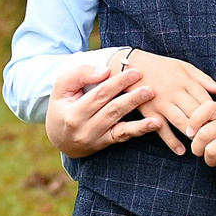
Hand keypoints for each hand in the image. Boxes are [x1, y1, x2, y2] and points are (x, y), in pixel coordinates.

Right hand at [45, 57, 177, 158]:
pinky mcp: (105, 144)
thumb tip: (105, 71)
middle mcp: (85, 129)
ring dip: (141, 118)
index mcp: (73, 113)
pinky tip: (156, 124)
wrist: (59, 137)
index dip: (118, 83)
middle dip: (132, 99)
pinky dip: (140, 130)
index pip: (99, 95)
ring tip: (156, 108)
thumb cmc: (63, 106)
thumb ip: (80, 75)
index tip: (135, 72)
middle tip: (150, 88)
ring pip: (121, 127)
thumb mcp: (62, 87)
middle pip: (112, 111)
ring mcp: (96, 139)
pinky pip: (124, 137)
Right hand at [125, 50, 215, 137]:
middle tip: (215, 138)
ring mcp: (162, 103)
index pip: (206, 100)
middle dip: (206, 126)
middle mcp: (175, 92)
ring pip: (182, 122)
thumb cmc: (161, 66)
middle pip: (196, 113)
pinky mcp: (149, 112)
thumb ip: (204, 80)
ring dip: (193, 135)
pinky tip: (181, 151)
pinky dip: (172, 142)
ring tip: (201, 144)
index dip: (214, 113)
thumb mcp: (184, 67)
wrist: (132, 66)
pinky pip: (162, 130)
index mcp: (186, 81)